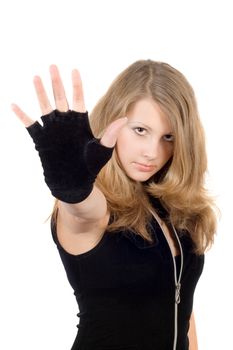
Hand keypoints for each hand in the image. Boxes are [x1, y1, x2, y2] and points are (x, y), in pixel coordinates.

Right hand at [12, 65, 126, 202]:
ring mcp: (52, 131)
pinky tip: (14, 105)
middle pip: (60, 98)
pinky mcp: (41, 140)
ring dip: (40, 93)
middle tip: (52, 66)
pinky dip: (22, 116)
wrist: (75, 183)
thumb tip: (124, 119)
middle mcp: (65, 123)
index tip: (74, 70)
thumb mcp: (102, 150)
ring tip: (36, 77)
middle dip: (56, 83)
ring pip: (44, 107)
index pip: (78, 99)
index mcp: (80, 123)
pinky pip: (30, 125)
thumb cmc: (90, 167)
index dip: (76, 85)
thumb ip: (110, 134)